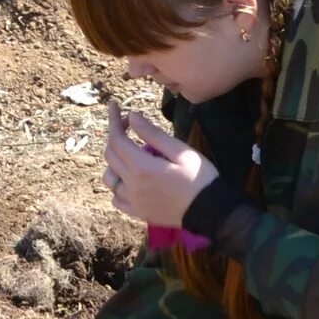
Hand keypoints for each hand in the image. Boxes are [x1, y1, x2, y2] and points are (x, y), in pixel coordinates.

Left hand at [103, 107, 216, 228]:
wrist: (210, 210)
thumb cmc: (199, 177)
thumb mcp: (179, 151)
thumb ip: (153, 134)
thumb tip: (132, 116)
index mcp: (141, 167)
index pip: (116, 139)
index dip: (113, 120)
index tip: (114, 105)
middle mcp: (131, 185)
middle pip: (110, 155)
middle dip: (116, 135)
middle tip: (131, 125)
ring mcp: (132, 202)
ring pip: (109, 178)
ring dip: (114, 162)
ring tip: (132, 154)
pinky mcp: (137, 213)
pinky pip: (116, 198)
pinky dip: (118, 186)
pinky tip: (131, 180)